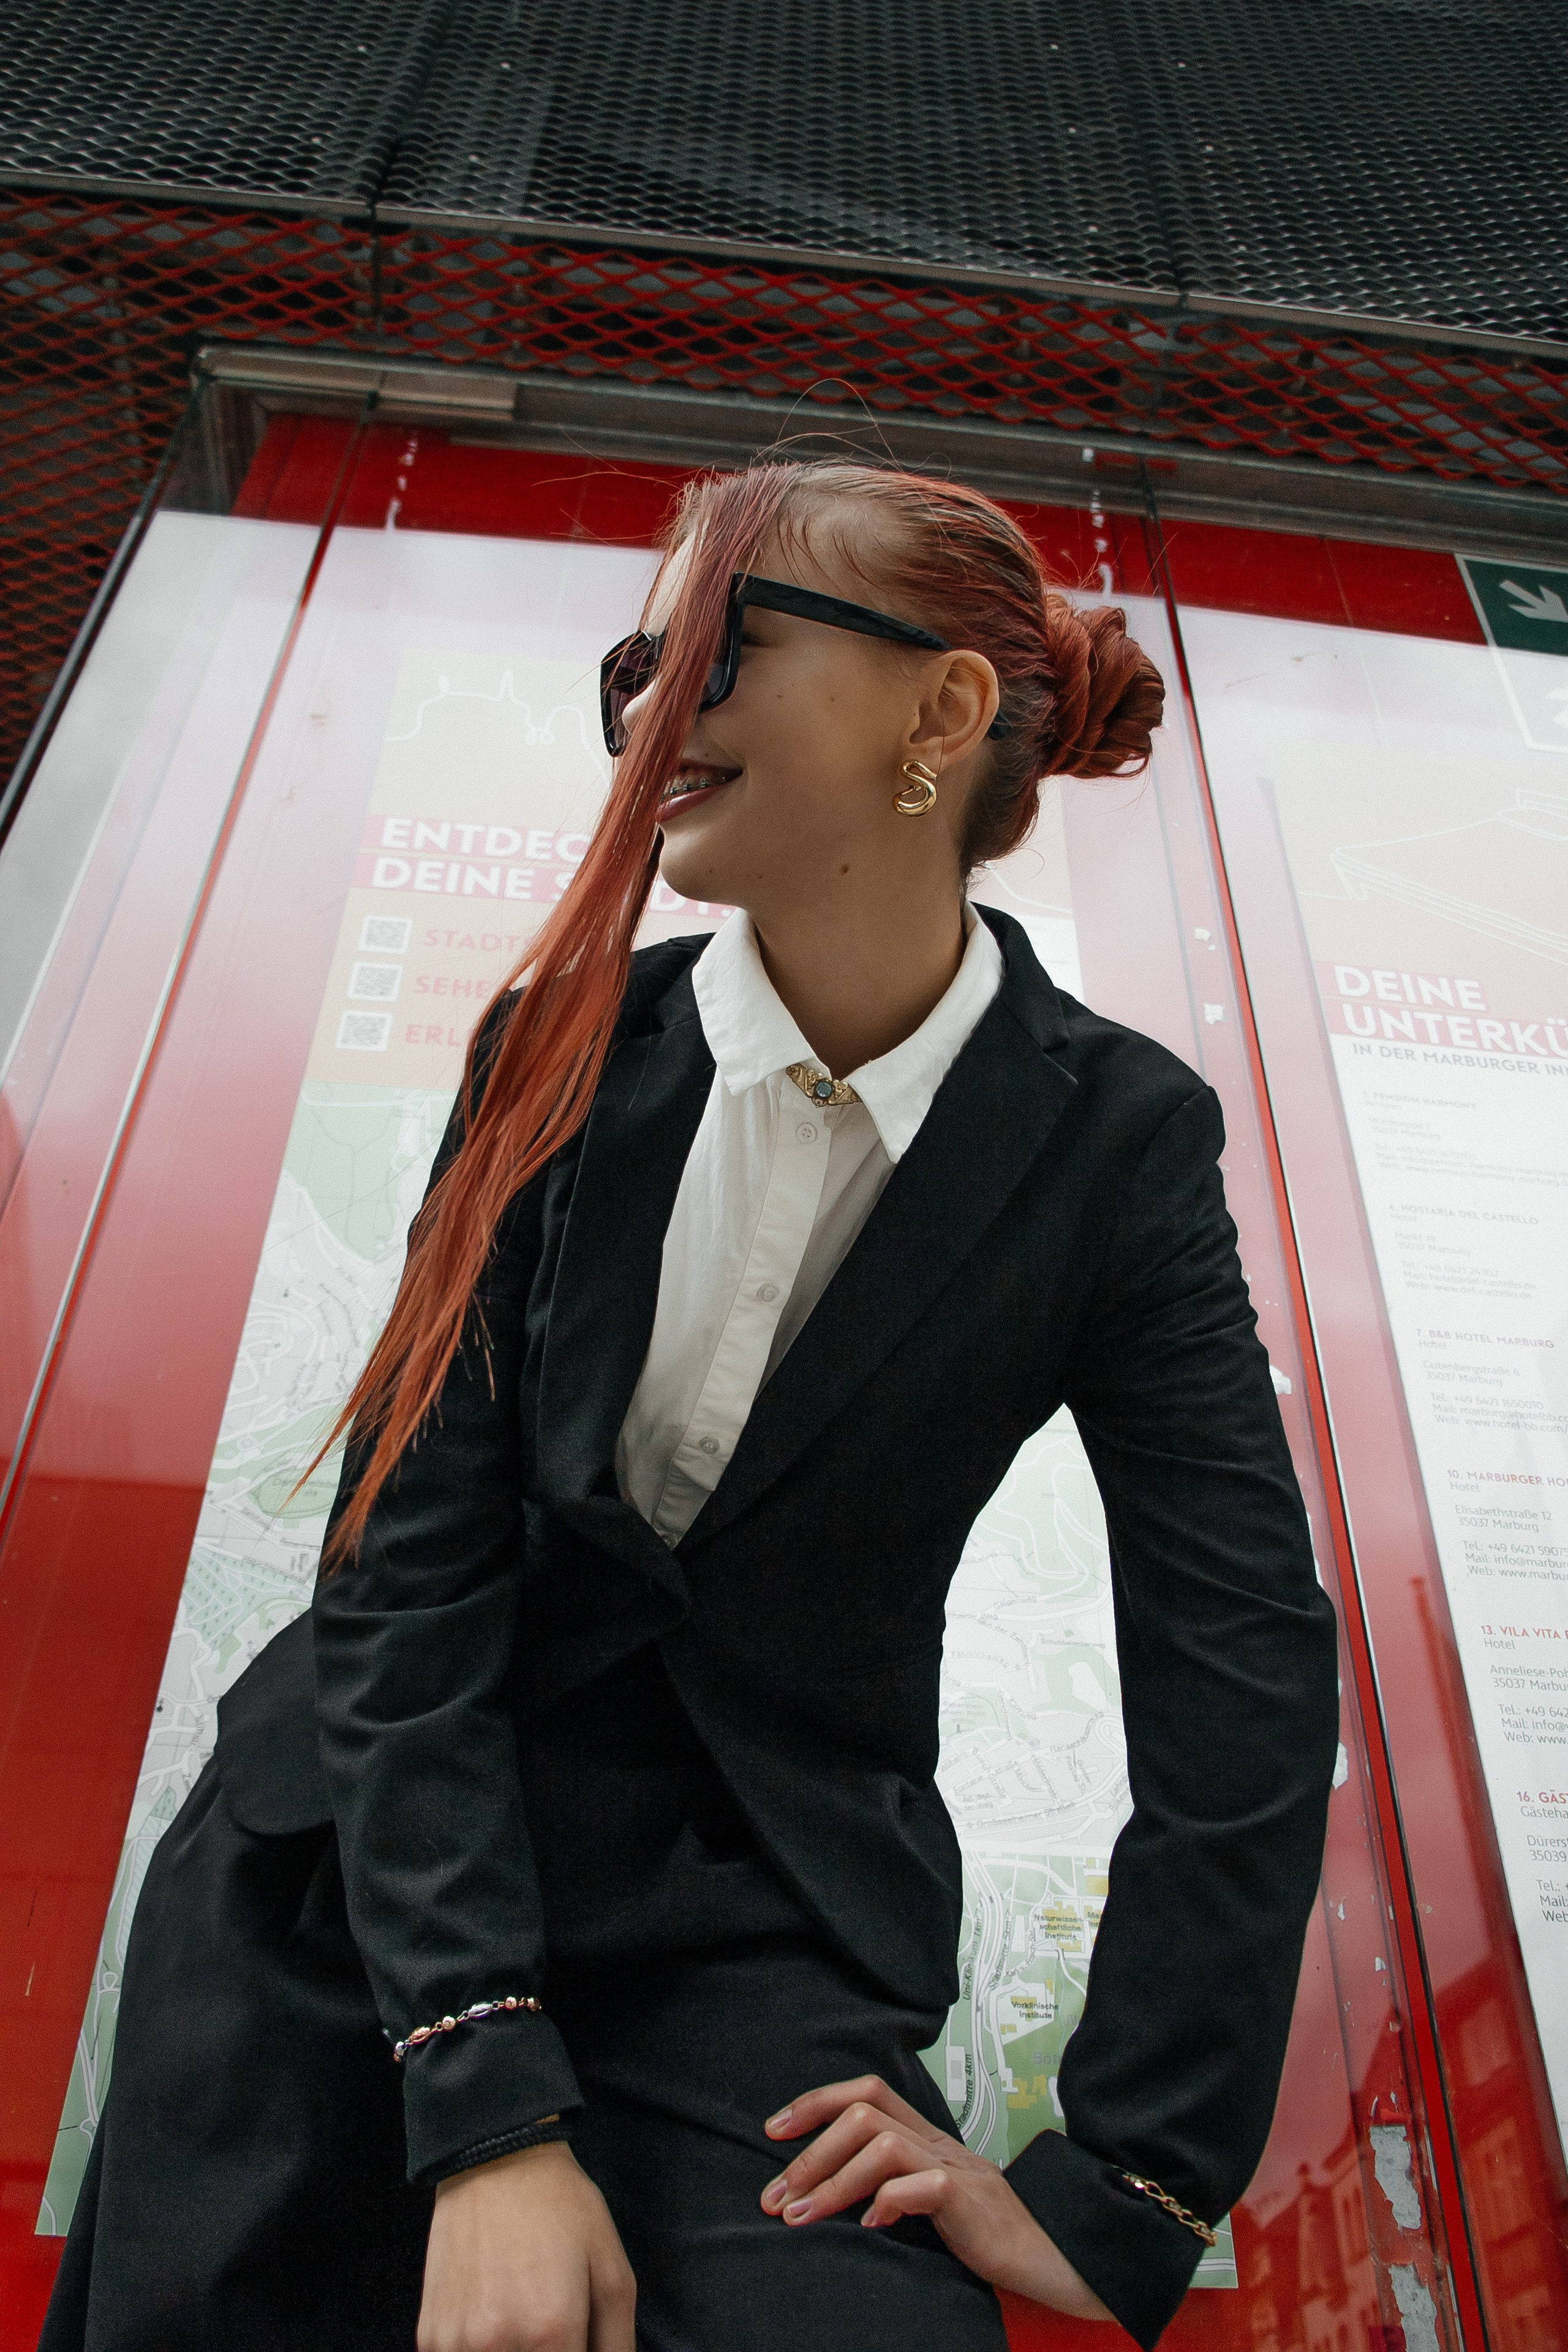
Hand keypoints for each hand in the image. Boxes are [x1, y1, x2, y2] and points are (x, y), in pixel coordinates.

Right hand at [418, 2141, 636, 2351]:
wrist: (495, 2160)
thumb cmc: (561, 2211)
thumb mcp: (613, 2271)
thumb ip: (617, 2345)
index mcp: (552, 2329)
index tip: (575, 2342)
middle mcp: (498, 2343)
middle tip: (554, 2332)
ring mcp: (457, 2344)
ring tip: (526, 2320)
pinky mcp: (430, 2337)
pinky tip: (496, 2317)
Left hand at [761, 2074, 1113, 2322]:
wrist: (1049, 2255)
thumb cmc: (983, 2234)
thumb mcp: (928, 2201)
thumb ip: (889, 2185)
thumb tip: (822, 2192)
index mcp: (925, 2136)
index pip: (866, 2093)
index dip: (816, 2103)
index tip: (773, 2132)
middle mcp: (937, 2141)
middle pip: (863, 2114)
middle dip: (809, 2153)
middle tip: (773, 2196)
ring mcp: (955, 2166)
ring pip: (881, 2144)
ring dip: (831, 2181)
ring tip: (800, 2217)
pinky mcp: (971, 2199)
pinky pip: (921, 2185)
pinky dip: (887, 2200)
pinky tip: (870, 2226)